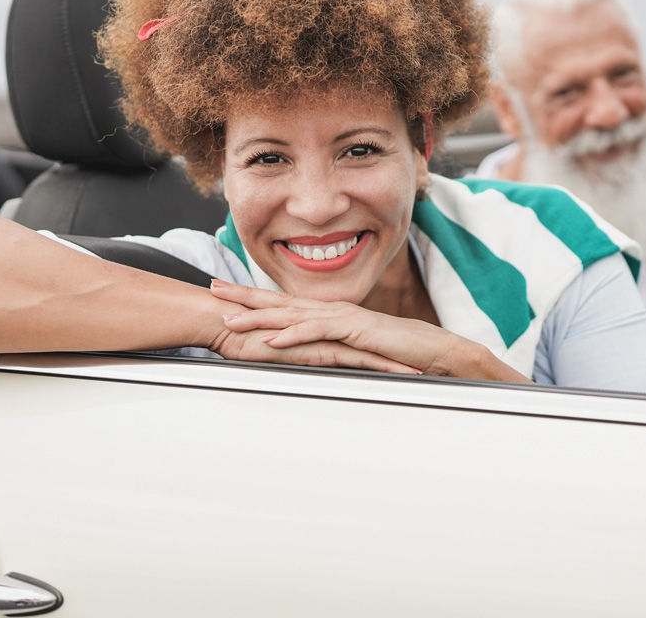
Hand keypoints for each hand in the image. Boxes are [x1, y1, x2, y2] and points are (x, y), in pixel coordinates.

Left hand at [209, 280, 528, 381]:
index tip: (223, 291)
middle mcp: (331, 310)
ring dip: (259, 315)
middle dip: (244, 293)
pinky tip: (271, 341)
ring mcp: (342, 318)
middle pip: (280, 300)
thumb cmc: (398, 352)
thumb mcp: (356, 351)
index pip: (283, 303)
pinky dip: (292, 337)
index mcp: (329, 314)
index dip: (253, 295)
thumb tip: (306, 356)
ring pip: (292, 315)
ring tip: (230, 317)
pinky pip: (317, 333)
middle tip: (212, 289)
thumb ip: (331, 348)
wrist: (434, 351)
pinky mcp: (354, 332)